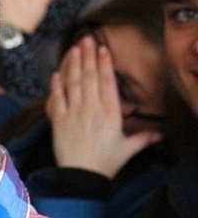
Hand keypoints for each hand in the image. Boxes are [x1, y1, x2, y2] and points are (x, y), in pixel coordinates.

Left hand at [46, 37, 160, 177]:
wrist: (82, 177)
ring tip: (74, 49)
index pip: (107, 83)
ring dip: (73, 65)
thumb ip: (144, 138)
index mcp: (110, 114)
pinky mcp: (58, 121)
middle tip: (86, 39)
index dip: (104, 64)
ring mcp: (73, 114)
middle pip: (89, 78)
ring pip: (72, 84)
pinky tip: (57, 73)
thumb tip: (160, 134)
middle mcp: (92, 110)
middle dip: (88, 57)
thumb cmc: (106, 163)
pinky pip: (56, 99)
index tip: (103, 49)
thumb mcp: (128, 149)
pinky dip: (56, 85)